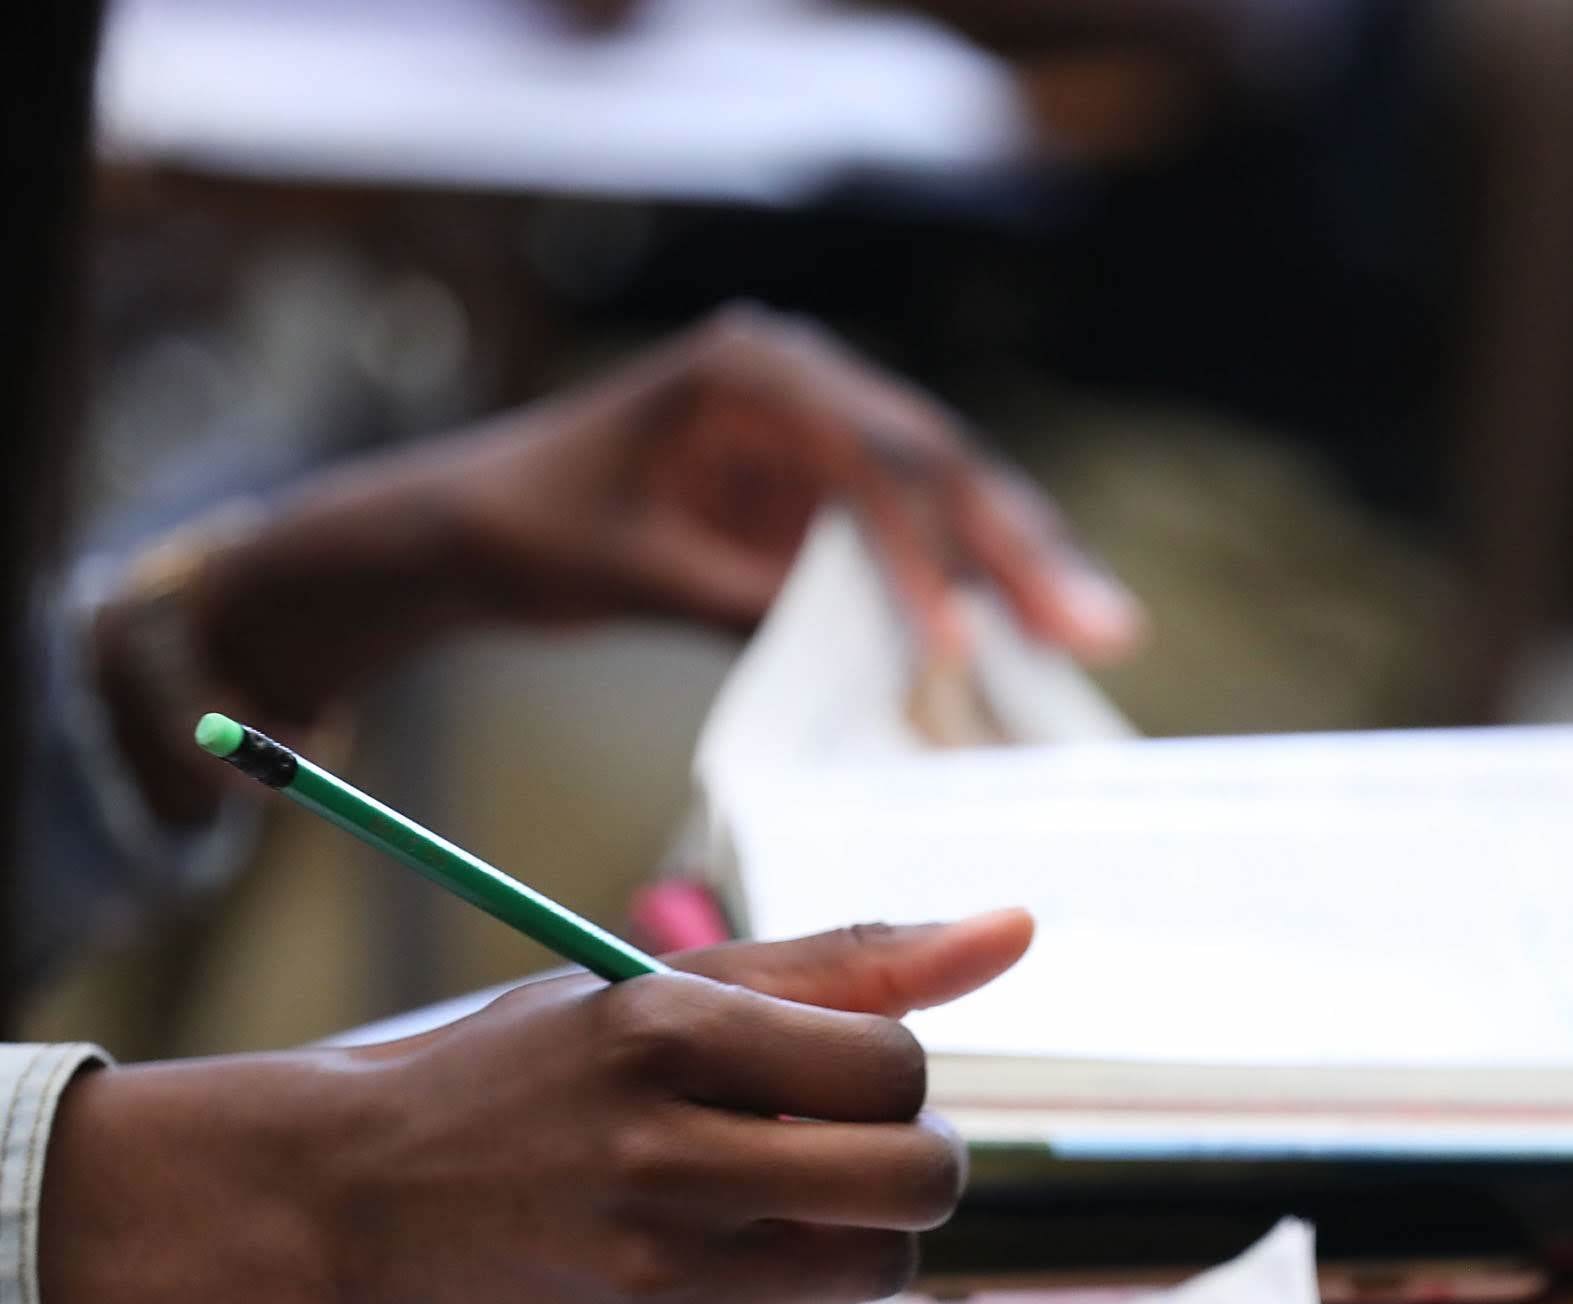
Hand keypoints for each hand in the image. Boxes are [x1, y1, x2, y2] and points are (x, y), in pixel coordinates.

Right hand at [38, 912, 1032, 1303]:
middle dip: (916, 1158)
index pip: (896, 1066)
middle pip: (919, 1176)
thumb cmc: (546, 1070)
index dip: (891, 1071)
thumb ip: (854, 960)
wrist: (361, 1192)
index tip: (835, 1073)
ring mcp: (651, 1273)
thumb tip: (1021, 927)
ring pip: (885, 1268)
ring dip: (865, 1233)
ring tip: (786, 1200)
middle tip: (852, 1144)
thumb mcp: (674, 986)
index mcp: (665, 1031)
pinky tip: (736, 1266)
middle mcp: (658, 1153)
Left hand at [180, 304, 1141, 734]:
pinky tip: (1022, 645)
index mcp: (753, 371)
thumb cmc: (531, 525)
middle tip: (1102, 627)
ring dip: (1016, 571)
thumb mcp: (631, 571)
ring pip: (945, 502)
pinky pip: (910, 544)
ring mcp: (819, 443)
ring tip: (1095, 634)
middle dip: (1022, 550)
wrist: (470, 526)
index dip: (934, 549)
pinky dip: (962, 596)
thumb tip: (867, 662)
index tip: (964, 637)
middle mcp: (804, 389)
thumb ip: (744, 601)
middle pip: (940, 467)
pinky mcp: (820, 500)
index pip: (876, 455)